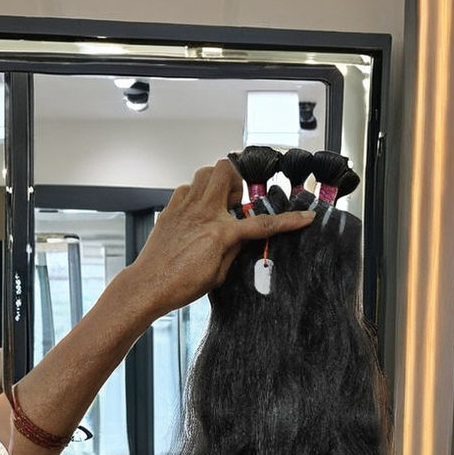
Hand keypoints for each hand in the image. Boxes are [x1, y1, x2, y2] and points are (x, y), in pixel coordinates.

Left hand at [121, 159, 314, 318]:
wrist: (148, 285)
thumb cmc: (181, 284)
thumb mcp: (218, 273)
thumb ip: (234, 249)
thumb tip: (242, 235)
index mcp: (220, 233)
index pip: (262, 224)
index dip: (288, 221)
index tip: (305, 217)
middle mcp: (202, 213)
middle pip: (225, 170)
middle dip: (237, 180)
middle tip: (236, 202)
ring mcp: (184, 207)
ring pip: (205, 172)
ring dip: (216, 183)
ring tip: (217, 205)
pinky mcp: (170, 209)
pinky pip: (187, 188)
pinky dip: (196, 196)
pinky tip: (197, 214)